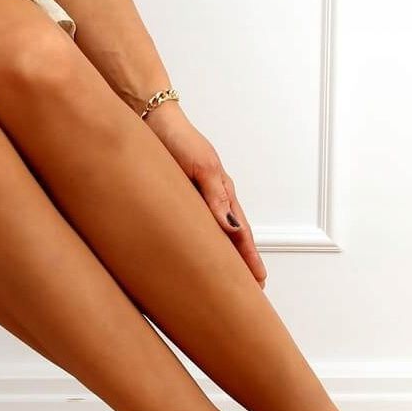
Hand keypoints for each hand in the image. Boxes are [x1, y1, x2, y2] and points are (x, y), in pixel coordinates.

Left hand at [145, 102, 267, 288]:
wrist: (152, 121)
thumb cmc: (179, 141)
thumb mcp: (201, 170)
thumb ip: (216, 199)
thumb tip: (234, 230)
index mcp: (223, 193)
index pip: (242, 234)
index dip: (249, 259)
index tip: (259, 282)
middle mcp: (213, 198)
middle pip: (234, 237)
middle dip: (243, 264)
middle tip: (251, 290)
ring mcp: (198, 198)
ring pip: (216, 234)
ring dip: (225, 255)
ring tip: (230, 278)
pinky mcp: (180, 197)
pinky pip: (196, 225)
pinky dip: (204, 242)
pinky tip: (201, 252)